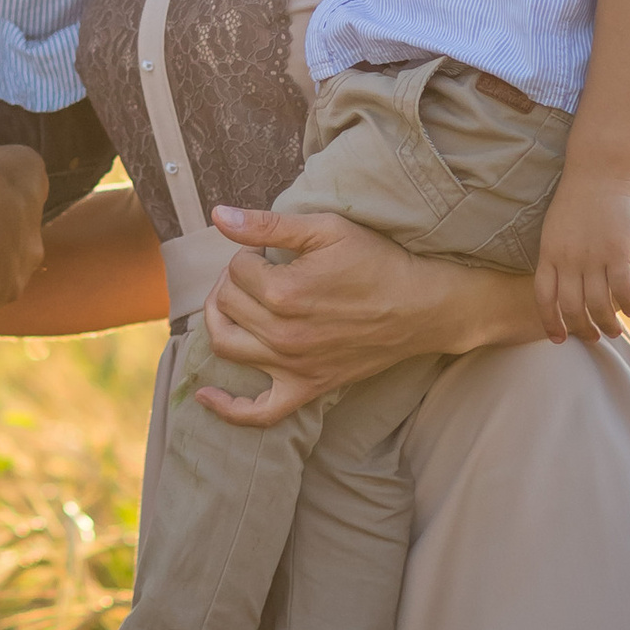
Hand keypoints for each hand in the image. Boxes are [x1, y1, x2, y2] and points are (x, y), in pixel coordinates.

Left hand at [193, 201, 473, 426]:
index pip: (235, 269)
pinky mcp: (308, 387)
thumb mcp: (326, 229)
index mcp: (284, 292)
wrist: (423, 306)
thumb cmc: (378, 262)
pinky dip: (229, 408)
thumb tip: (219, 216)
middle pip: (226, 303)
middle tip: (257, 269)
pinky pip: (260, 412)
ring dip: (219, 321)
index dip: (249, 253)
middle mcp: (283, 334)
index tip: (272, 251)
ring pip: (227, 346)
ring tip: (234, 302)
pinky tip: (206, 394)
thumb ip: (268, 225)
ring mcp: (294, 366)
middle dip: (233, 280)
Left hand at [534, 167, 629, 345]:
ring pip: (599, 304)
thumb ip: (556, 257)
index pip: (544, 298)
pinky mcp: (618, 251)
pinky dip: (628, 304)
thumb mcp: (554, 230)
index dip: (550, 322)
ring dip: (607, 324)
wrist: (596, 172)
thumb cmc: (575, 200)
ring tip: (614, 332)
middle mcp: (568, 259)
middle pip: (572, 307)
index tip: (559, 338)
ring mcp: (593, 256)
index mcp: (549, 254)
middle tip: (593, 337)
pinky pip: (623, 287)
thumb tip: (563, 285)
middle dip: (582, 328)